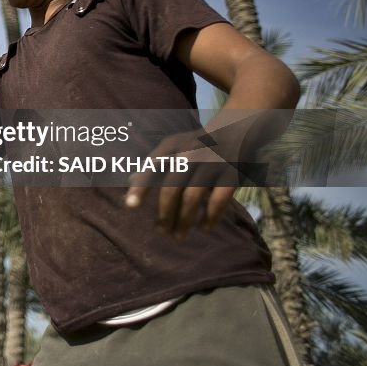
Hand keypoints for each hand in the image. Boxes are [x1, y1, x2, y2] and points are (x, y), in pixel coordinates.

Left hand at [124, 130, 239, 238]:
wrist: (236, 129)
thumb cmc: (197, 144)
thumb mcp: (175, 146)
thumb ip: (155, 162)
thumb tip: (129, 179)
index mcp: (173, 145)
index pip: (152, 167)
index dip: (141, 187)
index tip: (130, 206)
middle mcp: (190, 152)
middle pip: (171, 188)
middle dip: (165, 213)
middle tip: (160, 232)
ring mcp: (212, 163)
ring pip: (192, 198)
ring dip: (184, 220)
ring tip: (178, 236)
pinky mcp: (232, 174)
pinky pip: (218, 201)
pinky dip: (210, 217)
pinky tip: (204, 228)